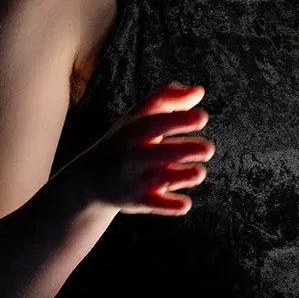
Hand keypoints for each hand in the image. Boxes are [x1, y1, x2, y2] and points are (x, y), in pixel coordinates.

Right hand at [64, 81, 214, 215]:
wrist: (91, 179)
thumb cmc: (124, 141)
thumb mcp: (138, 117)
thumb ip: (168, 100)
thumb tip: (199, 91)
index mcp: (134, 130)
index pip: (158, 121)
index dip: (182, 118)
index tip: (203, 117)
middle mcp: (135, 154)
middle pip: (167, 151)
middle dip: (192, 149)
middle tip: (208, 149)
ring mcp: (136, 178)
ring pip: (168, 178)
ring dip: (189, 175)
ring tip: (197, 172)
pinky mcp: (140, 200)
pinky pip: (161, 205)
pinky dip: (176, 205)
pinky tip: (185, 202)